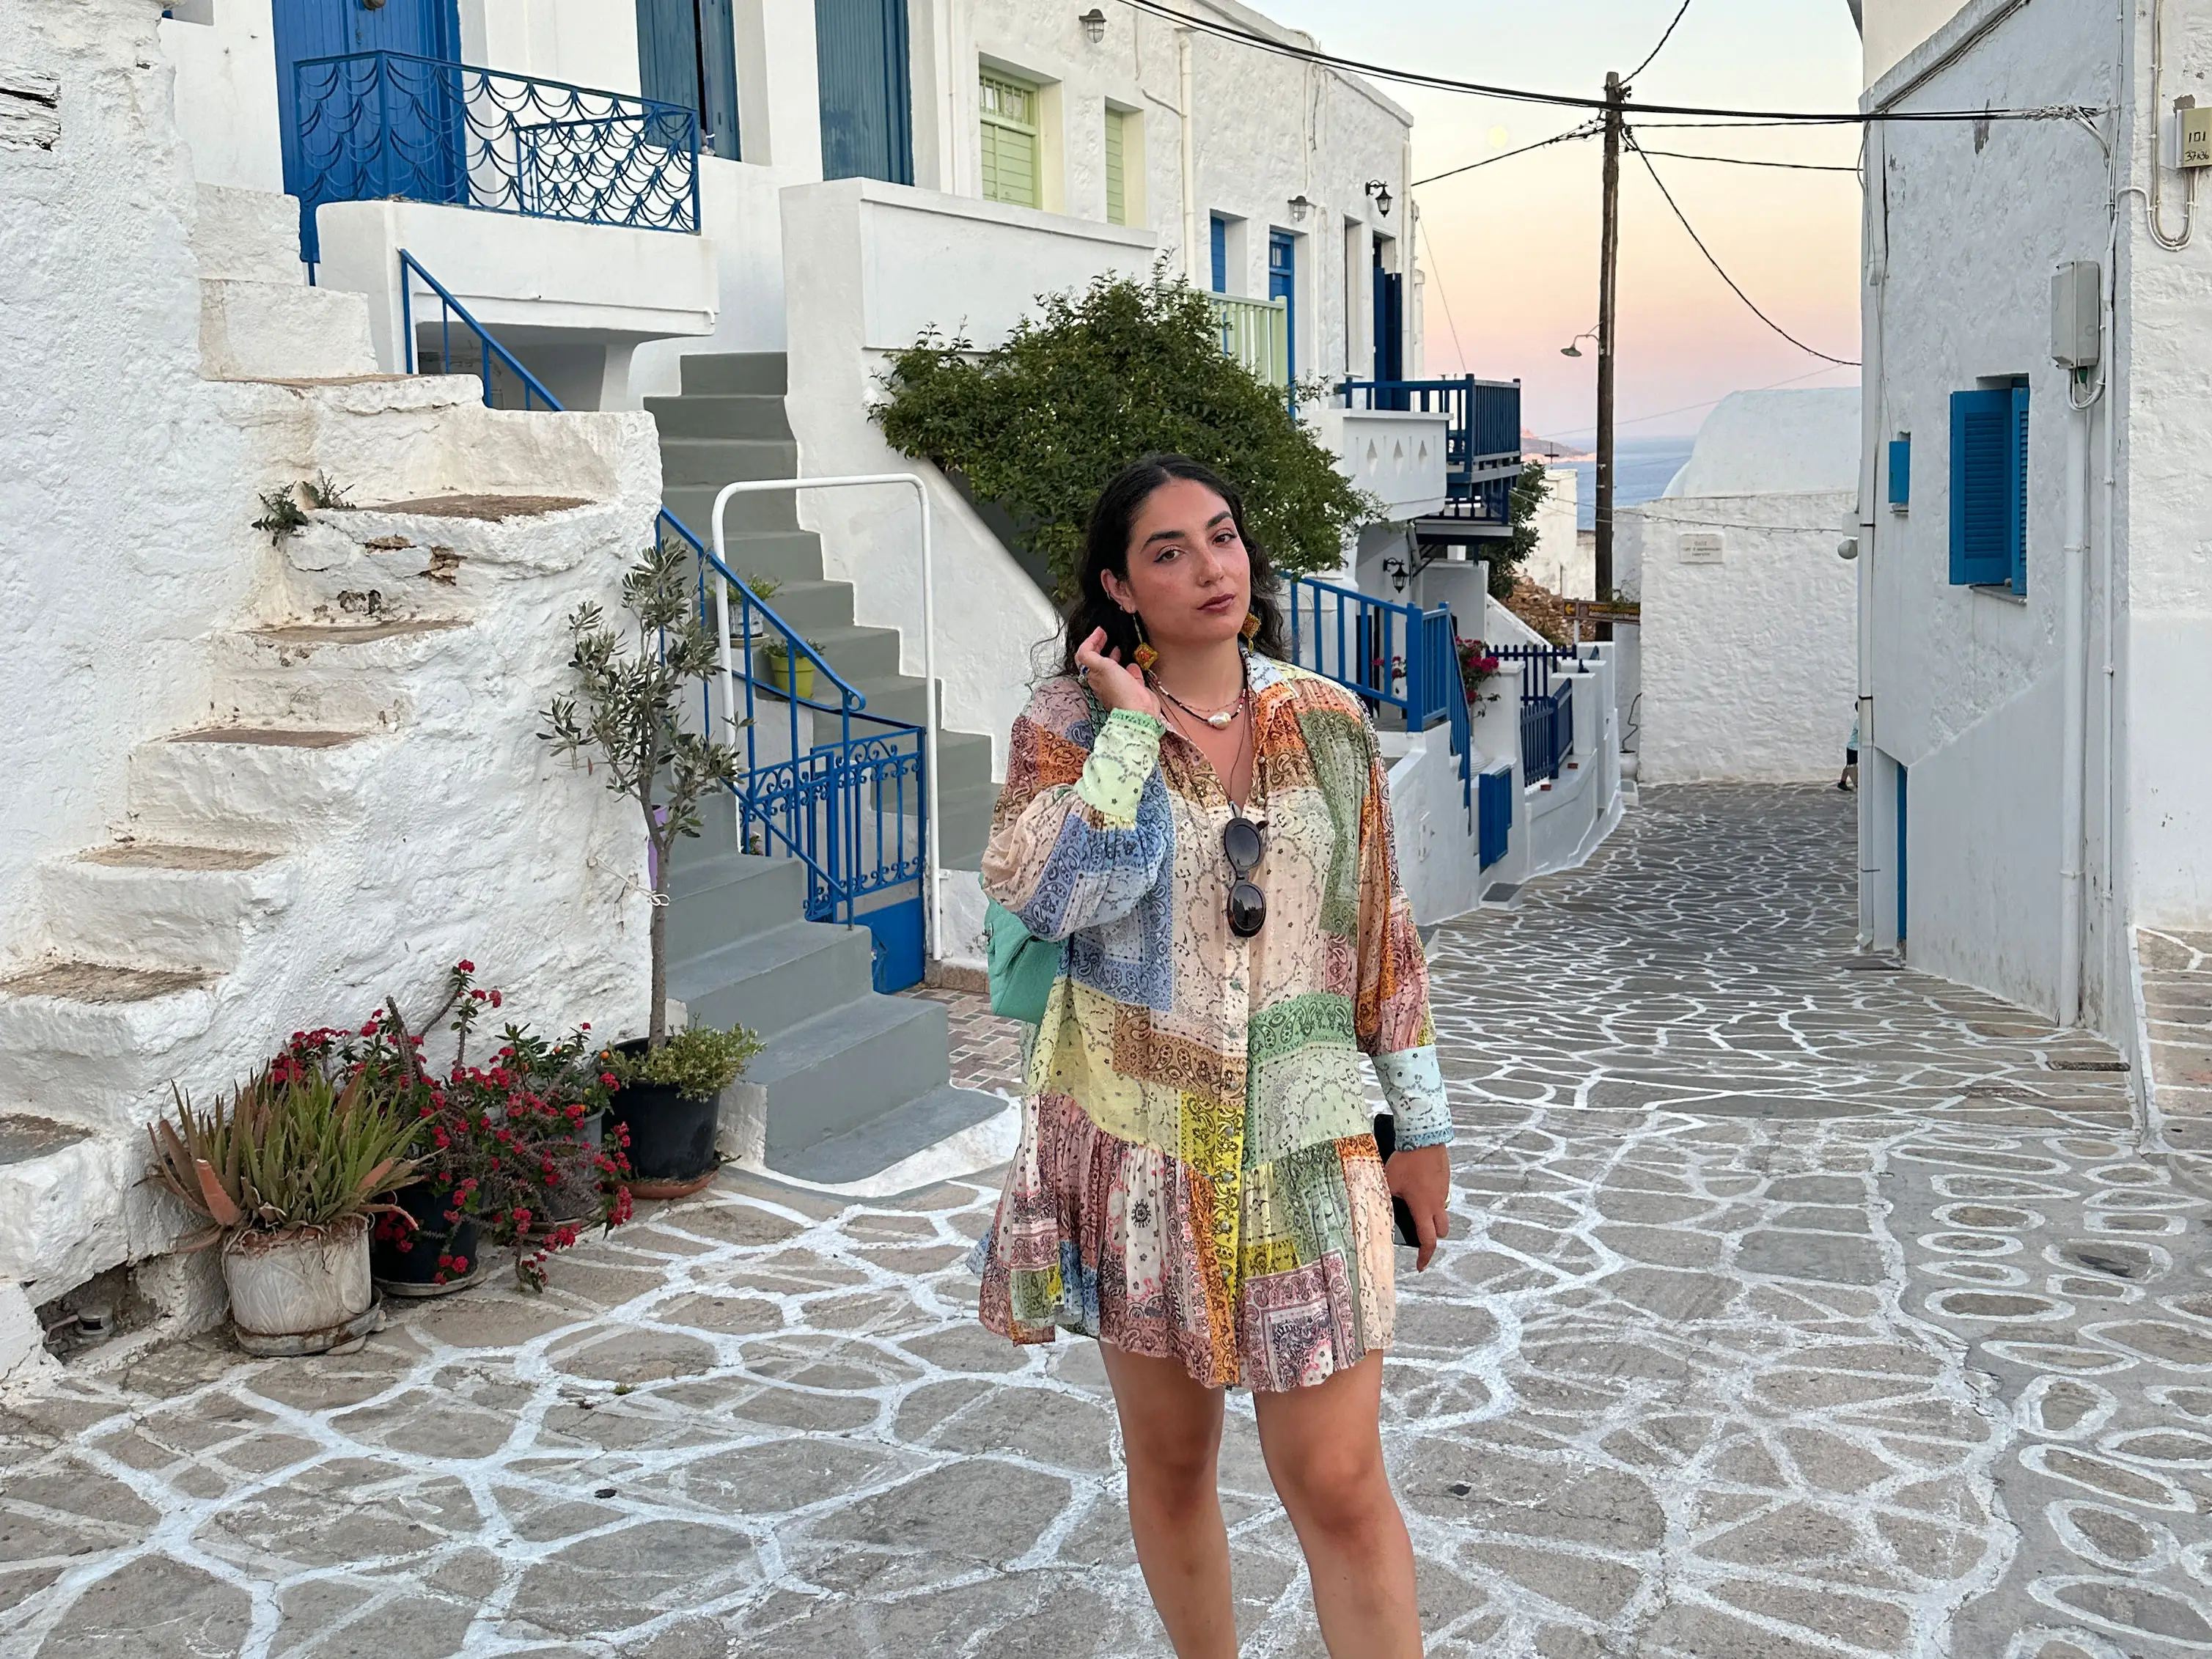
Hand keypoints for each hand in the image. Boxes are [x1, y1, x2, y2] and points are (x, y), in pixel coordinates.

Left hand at [1075, 627, 1161, 718]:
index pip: (1085, 655)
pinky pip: (1130, 674)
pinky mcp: (1132, 687)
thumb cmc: (1119, 691)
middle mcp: (1104, 680)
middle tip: (1105, 635)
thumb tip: (1089, 645)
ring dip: (1113, 654)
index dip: (1090, 641)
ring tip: (1117, 646)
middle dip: (1099, 646)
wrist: (1139, 710)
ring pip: (1113, 667)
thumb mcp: (1100, 667)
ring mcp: (1118, 684)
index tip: (1099, 631)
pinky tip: (1132, 662)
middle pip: (1097, 660)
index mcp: (1093, 675)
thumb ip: (1090, 655)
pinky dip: (1130, 665)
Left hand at [1386, 1144, 1451, 1270]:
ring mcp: (1444, 1191)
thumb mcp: (1388, 1182)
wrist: (1425, 1137)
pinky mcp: (1445, 1179)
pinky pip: (1440, 1196)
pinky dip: (1431, 1199)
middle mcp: (1437, 1203)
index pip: (1428, 1240)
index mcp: (1424, 1208)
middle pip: (1441, 1231)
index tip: (1419, 1265)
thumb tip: (1374, 1210)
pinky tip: (1417, 1187)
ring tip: (1413, 1207)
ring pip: (1441, 1212)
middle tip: (1419, 1235)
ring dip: (1431, 1217)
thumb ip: (1383, 1198)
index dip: (1425, 1256)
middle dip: (1431, 1237)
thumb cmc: (1406, 1161)